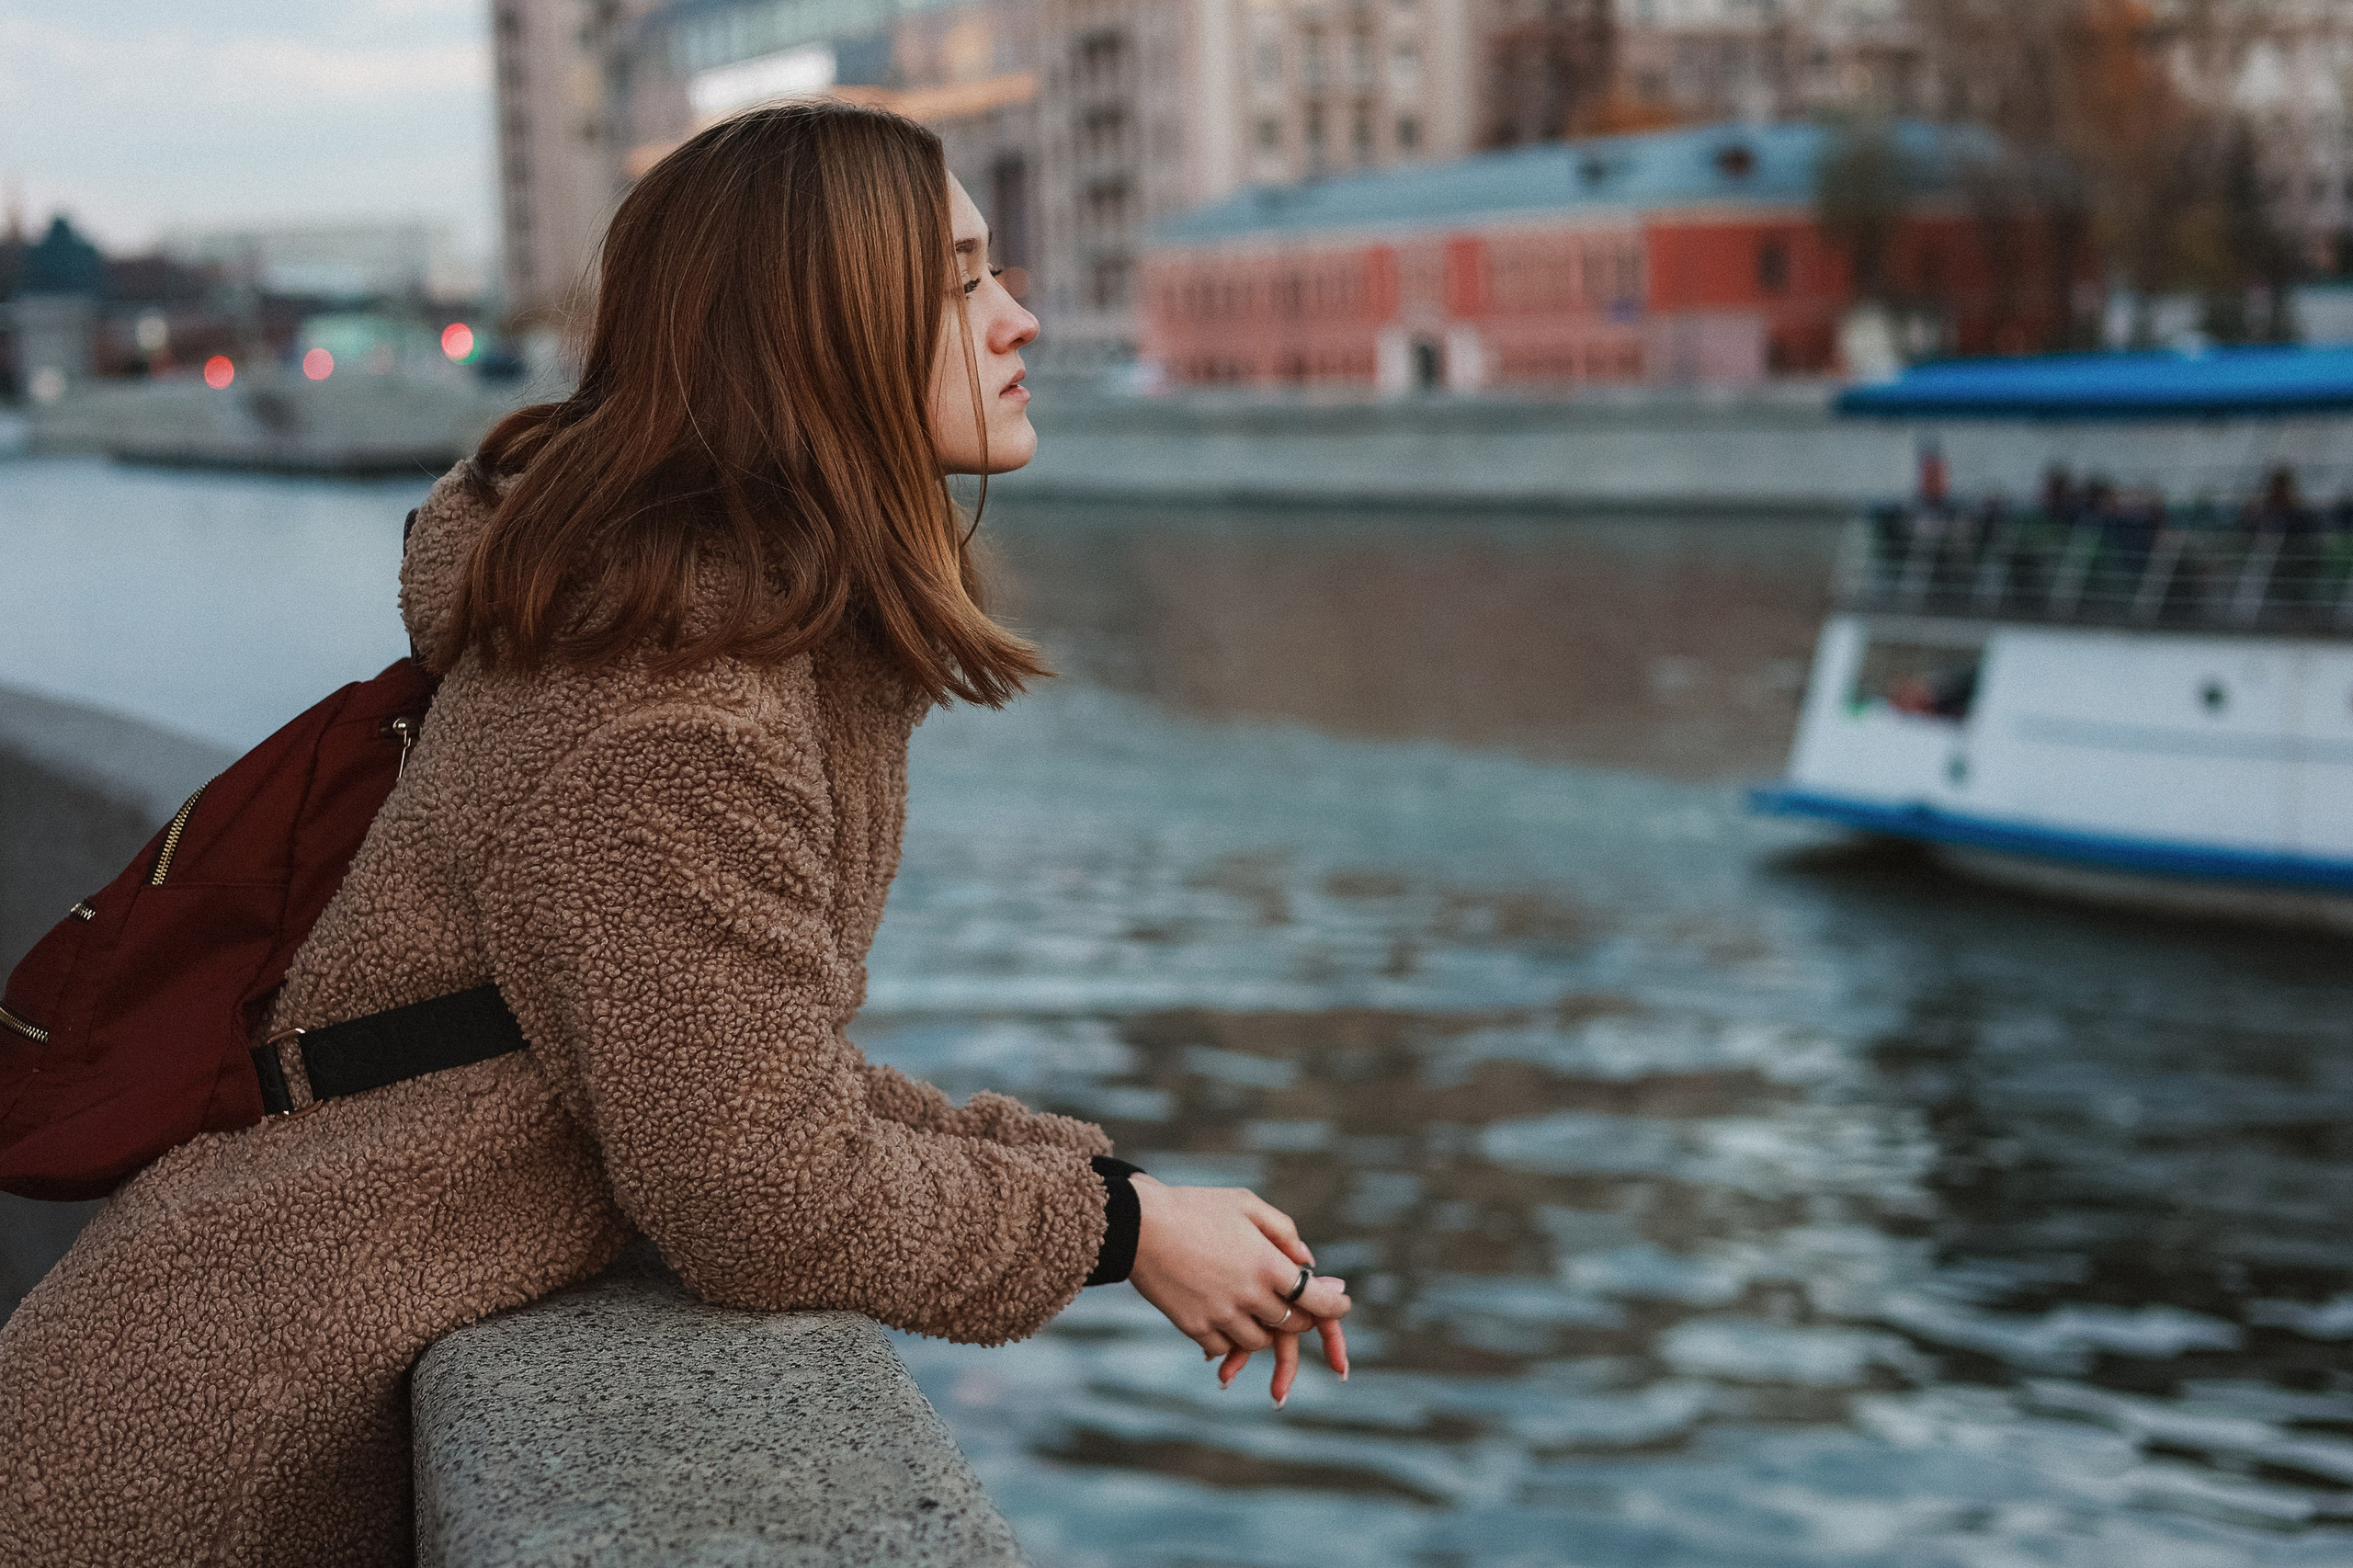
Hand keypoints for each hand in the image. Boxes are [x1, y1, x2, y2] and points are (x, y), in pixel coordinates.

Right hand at [1126, 1176, 1351, 1405]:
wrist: (1137, 1225)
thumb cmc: (1194, 1207)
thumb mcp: (1245, 1204)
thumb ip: (1283, 1230)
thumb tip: (1307, 1259)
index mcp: (1266, 1263)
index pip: (1316, 1299)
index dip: (1335, 1306)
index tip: (1341, 1304)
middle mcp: (1248, 1295)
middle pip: (1291, 1323)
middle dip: (1300, 1315)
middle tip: (1294, 1303)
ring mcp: (1221, 1315)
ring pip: (1259, 1342)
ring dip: (1264, 1329)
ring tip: (1255, 1310)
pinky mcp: (1194, 1327)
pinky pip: (1223, 1347)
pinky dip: (1228, 1338)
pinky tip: (1223, 1319)